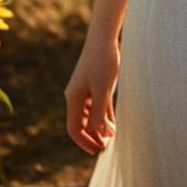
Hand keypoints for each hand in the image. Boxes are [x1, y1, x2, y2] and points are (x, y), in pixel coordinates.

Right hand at [64, 35, 119, 154]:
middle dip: (92, 136)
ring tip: (111, 137)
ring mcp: (84, 88)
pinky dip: (103, 114)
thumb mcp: (103, 89)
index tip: (98, 151)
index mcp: (74, 98)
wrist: (104, 35)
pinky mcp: (94, 81)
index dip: (85, 142)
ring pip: (90, 114)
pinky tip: (113, 122)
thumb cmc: (103, 61)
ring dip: (99, 126)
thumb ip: (101, 113)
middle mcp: (75, 95)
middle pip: (81, 123)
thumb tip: (100, 136)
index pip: (75, 128)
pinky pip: (96, 104)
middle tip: (107, 146)